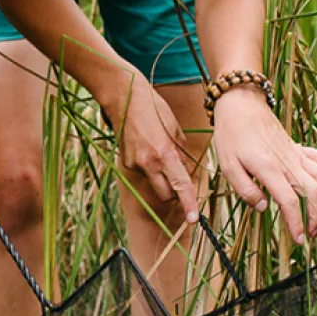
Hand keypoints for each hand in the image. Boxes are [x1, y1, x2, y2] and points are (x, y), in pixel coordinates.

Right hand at [107, 83, 201, 222]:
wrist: (123, 97)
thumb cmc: (153, 107)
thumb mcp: (174, 128)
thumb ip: (180, 153)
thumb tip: (184, 170)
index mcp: (164, 154)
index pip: (181, 186)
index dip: (189, 204)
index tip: (193, 219)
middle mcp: (148, 163)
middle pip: (166, 194)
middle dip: (175, 192)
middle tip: (179, 177)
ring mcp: (134, 163)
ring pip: (154, 182)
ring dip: (161, 176)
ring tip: (159, 150)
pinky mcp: (126, 161)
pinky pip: (143, 171)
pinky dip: (149, 165)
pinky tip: (147, 145)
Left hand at [211, 89, 316, 242]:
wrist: (241, 105)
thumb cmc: (231, 136)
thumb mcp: (227, 166)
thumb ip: (245, 189)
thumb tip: (263, 207)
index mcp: (269, 169)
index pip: (290, 202)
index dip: (297, 223)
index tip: (298, 239)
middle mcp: (288, 163)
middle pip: (315, 193)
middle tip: (311, 234)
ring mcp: (297, 155)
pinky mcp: (300, 148)